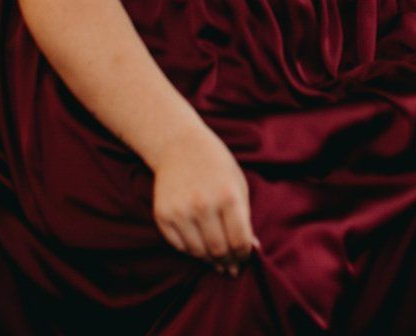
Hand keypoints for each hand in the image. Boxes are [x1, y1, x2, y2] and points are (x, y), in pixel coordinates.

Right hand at [151, 128, 257, 275]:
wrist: (179, 146)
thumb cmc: (216, 165)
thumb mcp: (238, 185)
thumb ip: (245, 218)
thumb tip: (252, 249)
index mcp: (228, 197)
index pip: (240, 241)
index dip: (244, 255)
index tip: (244, 259)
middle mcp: (203, 206)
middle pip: (219, 250)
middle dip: (228, 263)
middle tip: (232, 268)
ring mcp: (181, 212)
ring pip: (198, 252)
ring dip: (210, 260)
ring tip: (217, 261)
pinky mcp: (163, 216)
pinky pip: (179, 246)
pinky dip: (191, 251)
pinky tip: (199, 249)